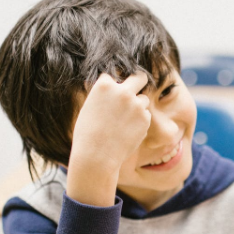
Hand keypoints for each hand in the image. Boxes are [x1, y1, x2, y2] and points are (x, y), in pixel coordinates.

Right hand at [67, 73, 150, 206]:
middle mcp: (122, 91)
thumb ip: (104, 96)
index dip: (113, 86)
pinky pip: (145, 116)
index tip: (112, 94)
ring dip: (138, 107)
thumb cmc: (87, 135)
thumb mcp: (89, 108)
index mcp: (104, 85)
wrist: (96, 156)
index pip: (113, 76)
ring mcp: (136, 104)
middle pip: (139, 77)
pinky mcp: (145, 118)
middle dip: (138, 82)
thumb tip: (113, 87)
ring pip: (143, 99)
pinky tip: (127, 133)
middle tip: (137, 88)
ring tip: (123, 123)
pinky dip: (139, 122)